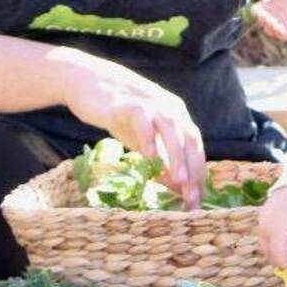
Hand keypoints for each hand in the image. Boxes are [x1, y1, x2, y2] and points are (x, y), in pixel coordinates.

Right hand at [59, 52, 206, 209]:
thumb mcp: (143, 142)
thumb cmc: (119, 115)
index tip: (196, 202)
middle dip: (193, 169)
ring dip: (177, 156)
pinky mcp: (131, 103)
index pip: (194, 147)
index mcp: (178, 116)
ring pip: (172, 129)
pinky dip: (149, 139)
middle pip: (189, 139)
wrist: (89, 84)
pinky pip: (144, 121)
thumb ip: (161, 161)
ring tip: (180, 181)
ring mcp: (152, 103)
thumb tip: (178, 189)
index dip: (197, 173)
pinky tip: (148, 158)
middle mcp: (170, 108)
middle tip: (192, 198)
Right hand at [251, 0, 286, 44]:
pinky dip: (278, 32)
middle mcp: (270, 17)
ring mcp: (277, 26)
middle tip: (267, 17)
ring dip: (270, 26)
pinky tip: (279, 28)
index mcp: (266, 6)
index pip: (255, 10)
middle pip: (260, 20)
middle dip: (263, 20)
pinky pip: (279, 35)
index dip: (256, 11)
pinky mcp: (286, 33)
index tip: (259, 10)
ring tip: (273, 23)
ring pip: (268, 29)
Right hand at [257, 185, 286, 268]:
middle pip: (270, 255)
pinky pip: (263, 236)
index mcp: (280, 230)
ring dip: (275, 253)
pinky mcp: (261, 216)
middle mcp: (267, 226)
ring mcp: (262, 221)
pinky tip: (286, 241)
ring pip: (264, 246)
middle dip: (281, 262)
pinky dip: (272, 242)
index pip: (280, 258)